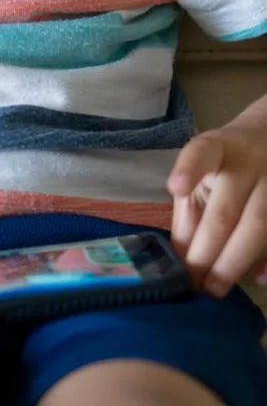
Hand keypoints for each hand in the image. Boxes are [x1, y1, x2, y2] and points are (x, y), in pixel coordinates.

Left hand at [168, 124, 266, 297]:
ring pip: (259, 225)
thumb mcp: (202, 175)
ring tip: (215, 289)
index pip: (203, 152)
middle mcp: (249, 161)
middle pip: (226, 209)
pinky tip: (258, 279)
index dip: (190, 170)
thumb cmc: (227, 164)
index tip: (176, 189)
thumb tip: (179, 258)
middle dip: (206, 251)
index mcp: (218, 148)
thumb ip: (191, 210)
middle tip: (192, 284)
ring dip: (234, 263)